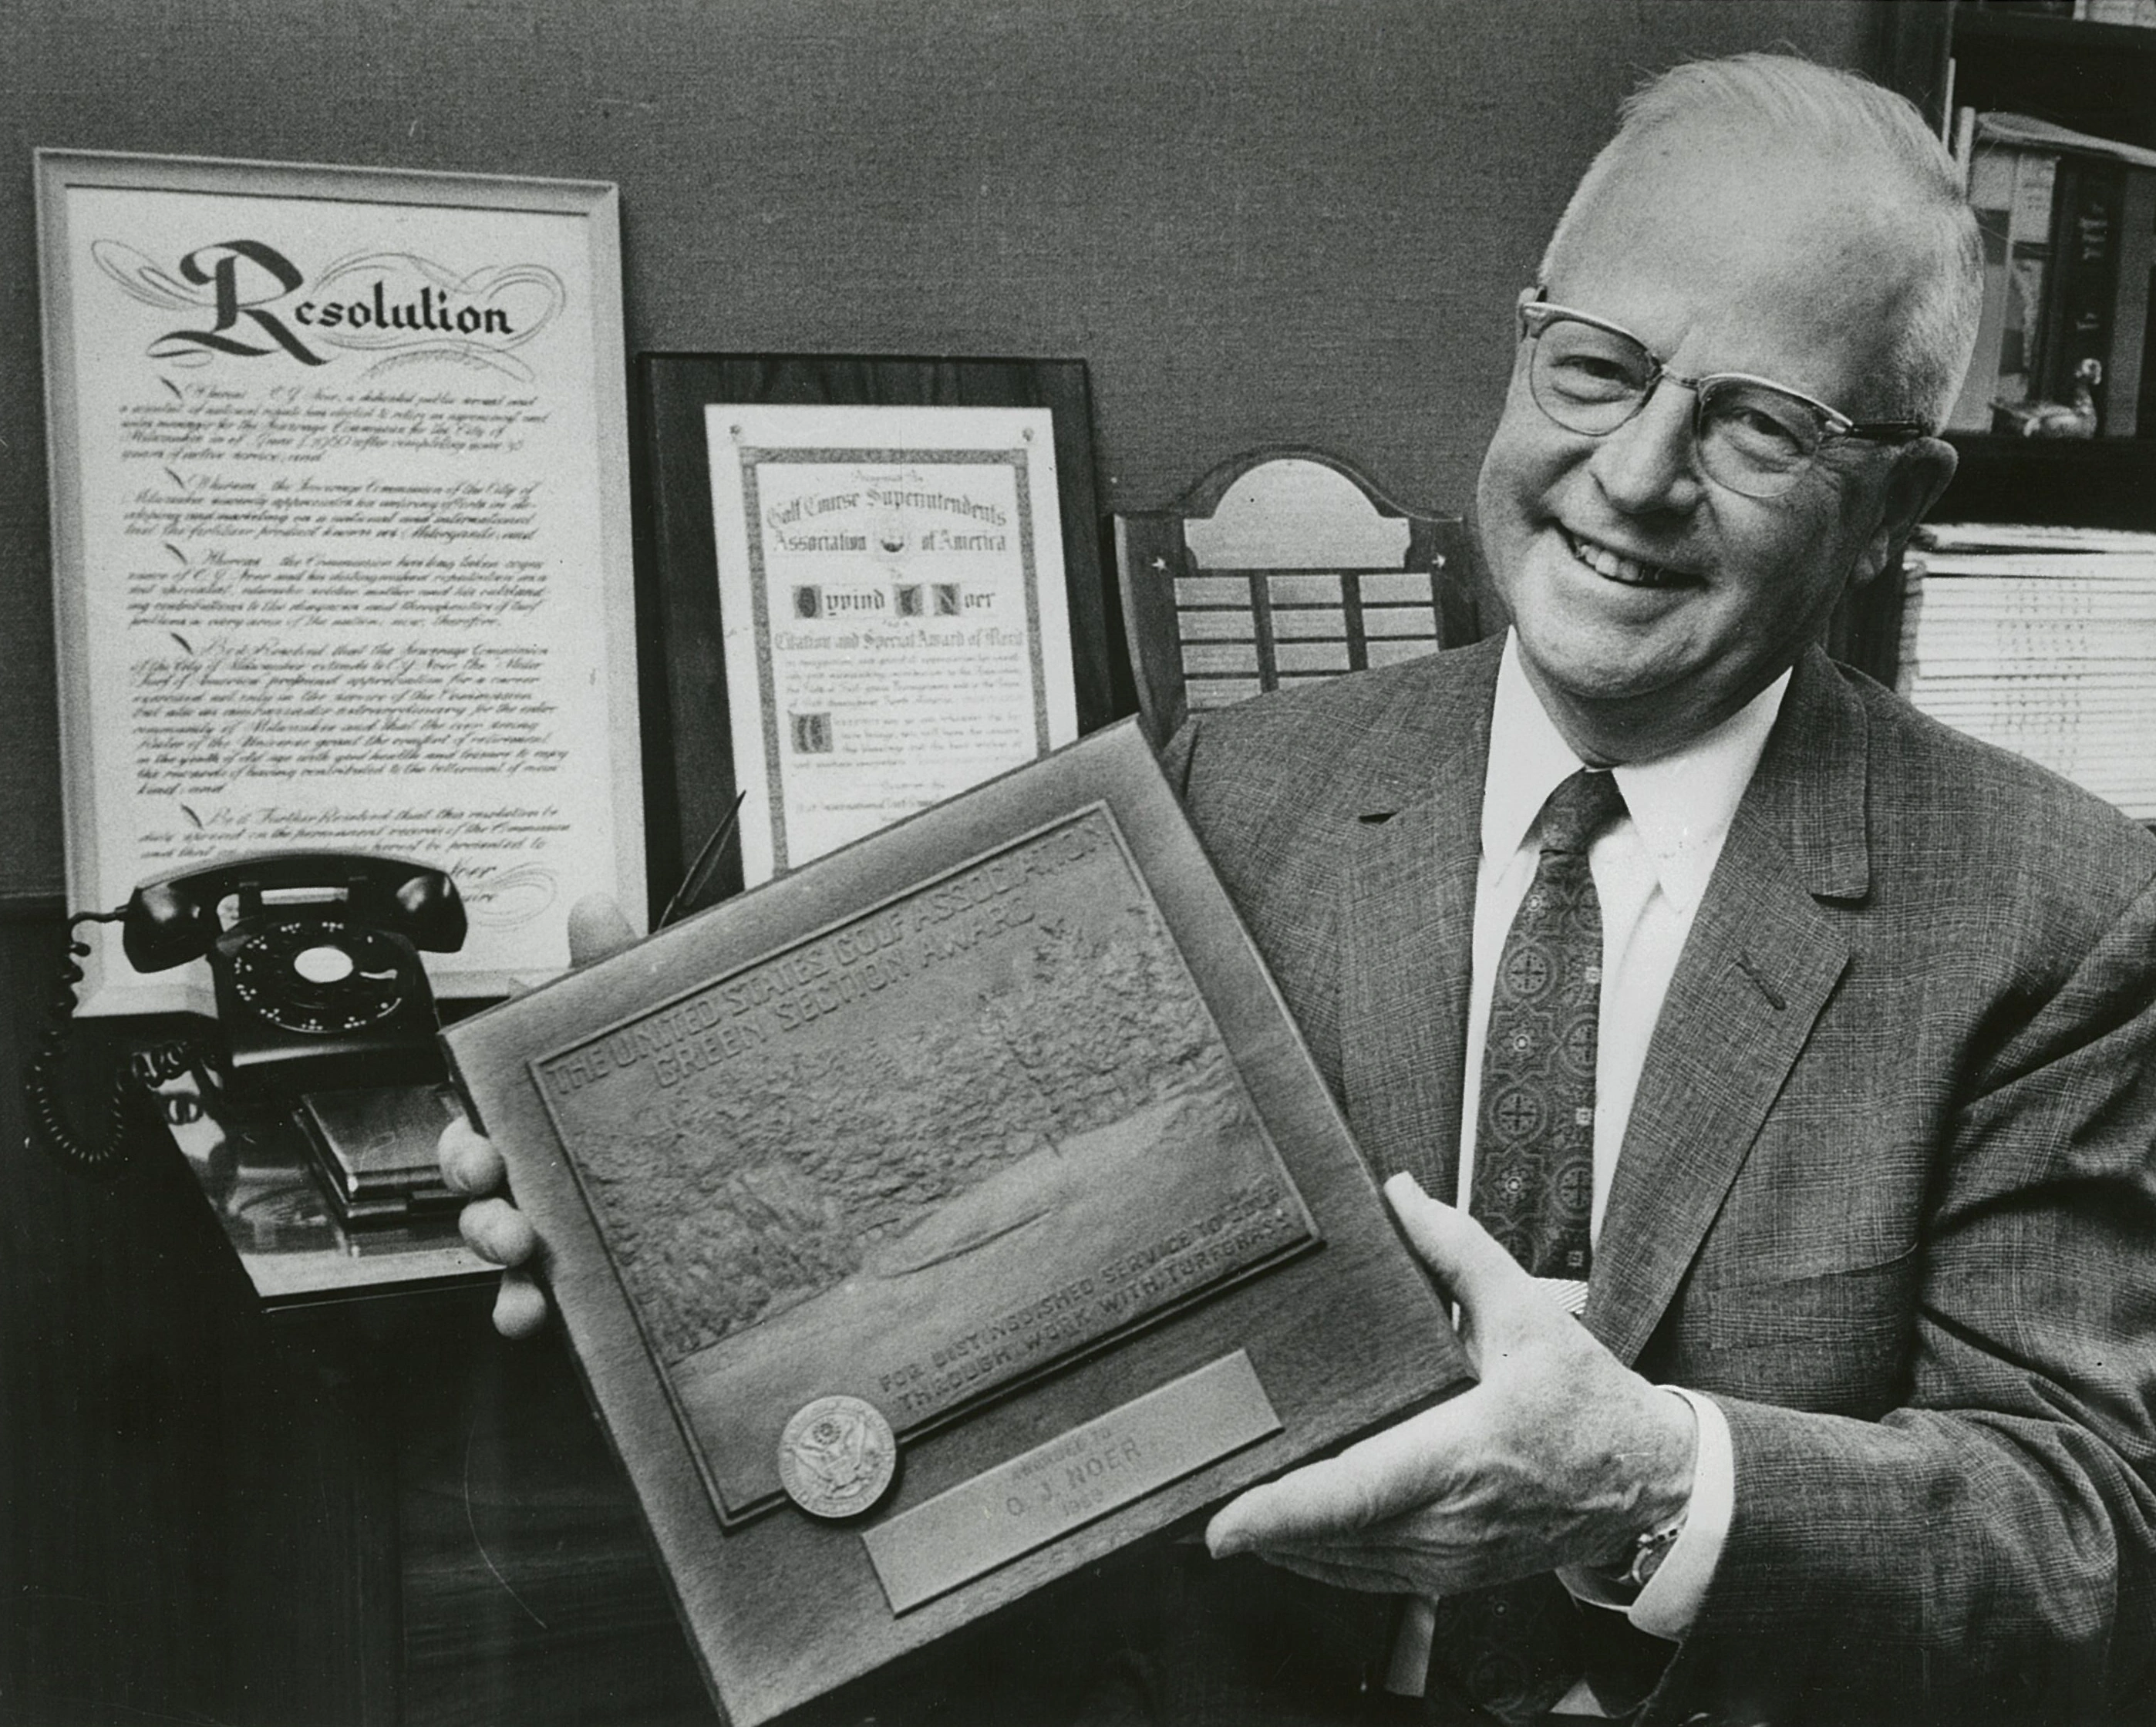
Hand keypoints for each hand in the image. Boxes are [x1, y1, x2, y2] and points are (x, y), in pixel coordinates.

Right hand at [437, 893, 638, 1338]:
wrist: (742, 1162)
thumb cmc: (667, 1089)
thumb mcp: (649, 1022)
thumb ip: (616, 968)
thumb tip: (597, 906)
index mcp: (540, 1104)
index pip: (485, 1110)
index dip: (470, 1129)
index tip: (481, 1143)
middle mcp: (537, 1162)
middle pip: (476, 1175)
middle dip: (471, 1185)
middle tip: (494, 1183)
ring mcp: (553, 1216)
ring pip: (496, 1234)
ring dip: (493, 1241)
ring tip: (521, 1247)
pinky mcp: (580, 1267)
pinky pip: (534, 1293)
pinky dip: (521, 1305)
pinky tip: (534, 1311)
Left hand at [1204, 1174, 1696, 1595]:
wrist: (1652, 1483)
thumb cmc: (1590, 1401)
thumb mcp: (1530, 1313)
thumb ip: (1459, 1251)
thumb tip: (1399, 1193)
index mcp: (1465, 1452)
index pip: (1355, 1493)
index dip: (1281, 1514)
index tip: (1222, 1524)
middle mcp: (1453, 1518)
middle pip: (1331, 1538)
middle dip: (1260, 1523)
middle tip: (1194, 1493)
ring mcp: (1453, 1558)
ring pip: (1345, 1567)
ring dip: (1284, 1544)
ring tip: (1228, 1507)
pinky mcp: (1455, 1575)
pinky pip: (1372, 1577)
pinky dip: (1323, 1558)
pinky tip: (1289, 1533)